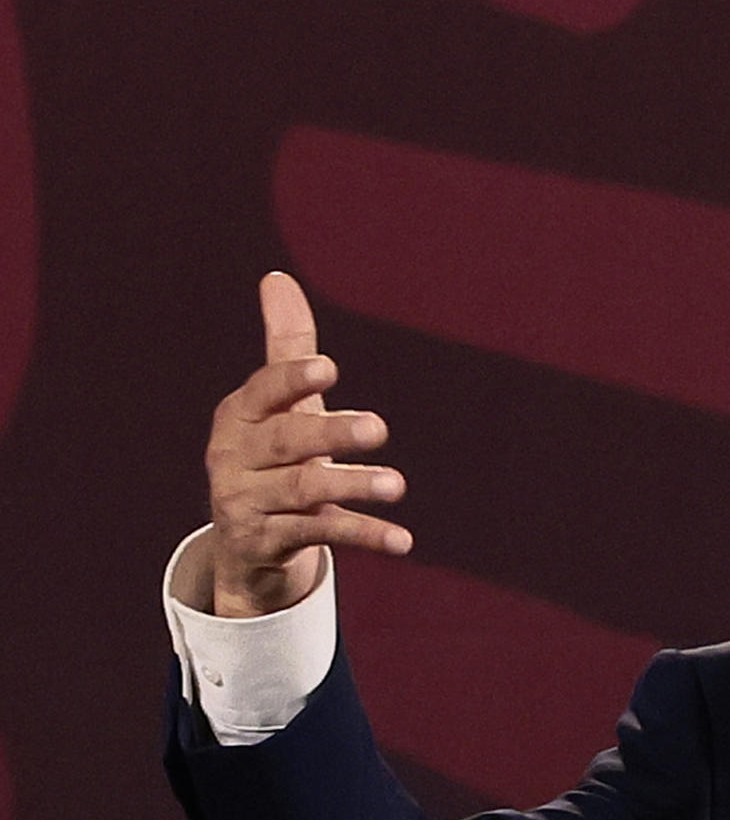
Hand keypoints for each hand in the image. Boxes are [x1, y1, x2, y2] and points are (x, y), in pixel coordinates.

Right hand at [206, 272, 411, 616]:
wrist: (244, 541)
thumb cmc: (271, 455)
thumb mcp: (277, 405)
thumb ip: (285, 347)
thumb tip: (277, 278)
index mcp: (239, 415)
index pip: (264, 391)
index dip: (292, 379)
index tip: (328, 368)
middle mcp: (236, 457)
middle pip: (287, 441)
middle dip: (331, 432)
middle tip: (378, 427)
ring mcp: (249, 502)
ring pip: (304, 491)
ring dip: (352, 485)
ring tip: (398, 484)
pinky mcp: (269, 542)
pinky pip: (322, 534)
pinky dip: (364, 534)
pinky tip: (403, 540)